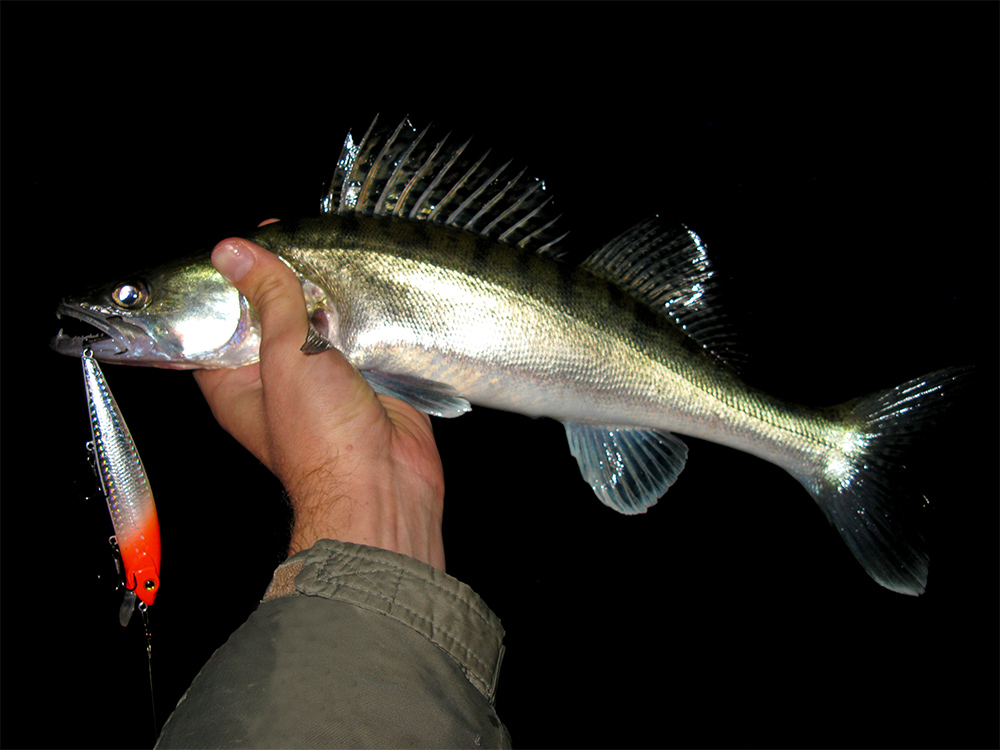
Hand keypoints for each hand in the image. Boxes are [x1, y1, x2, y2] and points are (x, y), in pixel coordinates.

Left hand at [193, 226, 445, 570]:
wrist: (384, 483)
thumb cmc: (320, 434)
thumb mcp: (284, 355)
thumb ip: (268, 298)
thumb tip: (234, 251)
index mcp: (235, 380)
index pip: (219, 321)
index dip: (229, 282)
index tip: (245, 242)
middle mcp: (275, 379)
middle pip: (273, 316)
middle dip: (287, 281)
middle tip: (299, 237)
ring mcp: (322, 379)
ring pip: (320, 323)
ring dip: (330, 295)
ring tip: (337, 251)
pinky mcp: (365, 379)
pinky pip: (360, 336)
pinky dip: (366, 314)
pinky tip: (371, 283)